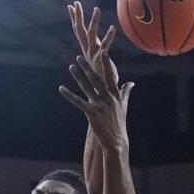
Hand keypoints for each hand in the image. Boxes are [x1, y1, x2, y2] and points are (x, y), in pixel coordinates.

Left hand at [59, 33, 133, 150]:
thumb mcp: (123, 105)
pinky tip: (61, 88)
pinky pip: (78, 102)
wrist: (117, 141)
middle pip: (97, 79)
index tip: (103, 52)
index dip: (106, 64)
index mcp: (116, 95)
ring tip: (71, 66)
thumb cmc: (119, 123)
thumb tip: (131, 83)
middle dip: (88, 67)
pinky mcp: (92, 113)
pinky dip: (69, 95)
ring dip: (78, 76)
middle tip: (79, 56)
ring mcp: (100, 105)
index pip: (110, 76)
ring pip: (87, 87)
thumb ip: (126, 92)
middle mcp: (108, 98)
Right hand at [68, 1, 118, 83]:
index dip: (75, 19)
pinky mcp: (101, 59)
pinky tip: (113, 27)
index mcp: (87, 50)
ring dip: (94, 22)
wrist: (104, 94)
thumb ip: (103, 57)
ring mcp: (93, 55)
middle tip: (74, 3)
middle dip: (77, 17)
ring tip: (97, 9)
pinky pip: (105, 46)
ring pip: (91, 35)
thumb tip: (103, 53)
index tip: (71, 7)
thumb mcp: (102, 64)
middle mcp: (88, 51)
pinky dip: (108, 37)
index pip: (79, 31)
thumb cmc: (104, 80)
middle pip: (80, 31)